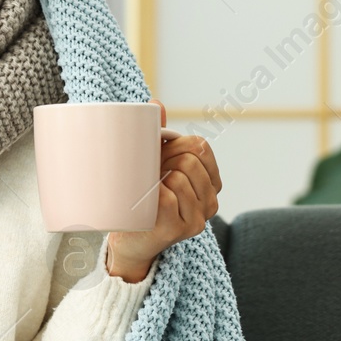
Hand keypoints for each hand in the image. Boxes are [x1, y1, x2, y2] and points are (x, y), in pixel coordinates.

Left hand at [105, 103, 221, 280]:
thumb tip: (155, 103)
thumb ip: (159, 133)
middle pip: (189, 160)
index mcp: (211, 182)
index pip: (200, 146)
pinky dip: (150, 195)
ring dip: (155, 179)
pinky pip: (165, 198)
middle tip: (149, 177)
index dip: (175, 145)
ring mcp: (197, 219)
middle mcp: (211, 202)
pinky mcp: (178, 230)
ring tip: (147, 192)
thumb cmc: (144, 196)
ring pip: (178, 177)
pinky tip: (144, 205)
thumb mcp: (155, 162)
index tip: (161, 157)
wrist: (129, 237)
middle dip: (164, 161)